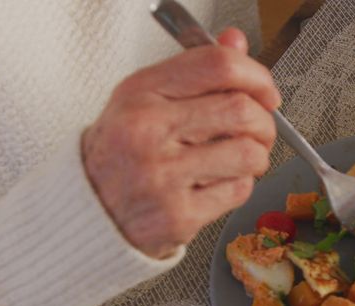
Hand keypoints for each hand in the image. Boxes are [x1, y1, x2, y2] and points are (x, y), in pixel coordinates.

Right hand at [82, 28, 279, 258]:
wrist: (89, 212)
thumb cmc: (121, 154)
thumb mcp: (144, 101)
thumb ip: (193, 70)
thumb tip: (235, 41)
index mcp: (140, 94)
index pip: (217, 66)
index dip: (256, 76)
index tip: (266, 91)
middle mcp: (148, 132)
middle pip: (241, 110)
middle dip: (264, 122)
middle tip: (259, 131)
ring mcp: (162, 176)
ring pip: (248, 153)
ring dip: (257, 156)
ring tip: (241, 159)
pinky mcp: (178, 215)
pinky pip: (238, 191)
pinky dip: (239, 186)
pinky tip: (217, 183)